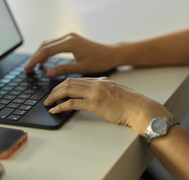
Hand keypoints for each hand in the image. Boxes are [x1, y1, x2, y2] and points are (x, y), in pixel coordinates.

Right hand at [25, 33, 116, 76]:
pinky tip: (44, 60)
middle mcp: (68, 37)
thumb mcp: (81, 68)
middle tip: (28, 69)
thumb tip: (47, 73)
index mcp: (70, 43)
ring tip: (33, 66)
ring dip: (40, 54)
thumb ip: (63, 70)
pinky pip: (55, 44)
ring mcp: (70, 37)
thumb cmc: (100, 61)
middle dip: (35, 57)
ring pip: (49, 44)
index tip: (28, 69)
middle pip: (45, 45)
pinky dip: (47, 52)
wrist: (111, 53)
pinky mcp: (72, 39)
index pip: (46, 51)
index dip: (35, 60)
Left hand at [45, 77, 170, 134]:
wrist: (141, 108)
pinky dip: (61, 106)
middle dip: (55, 89)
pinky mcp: (95, 104)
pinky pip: (72, 103)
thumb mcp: (116, 91)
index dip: (64, 84)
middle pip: (69, 82)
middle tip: (48, 96)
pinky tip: (55, 110)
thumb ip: (104, 90)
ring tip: (47, 103)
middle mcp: (96, 84)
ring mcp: (95, 93)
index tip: (57, 90)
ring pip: (68, 90)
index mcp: (101, 80)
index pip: (77, 79)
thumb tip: (94, 95)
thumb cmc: (132, 103)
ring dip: (54, 96)